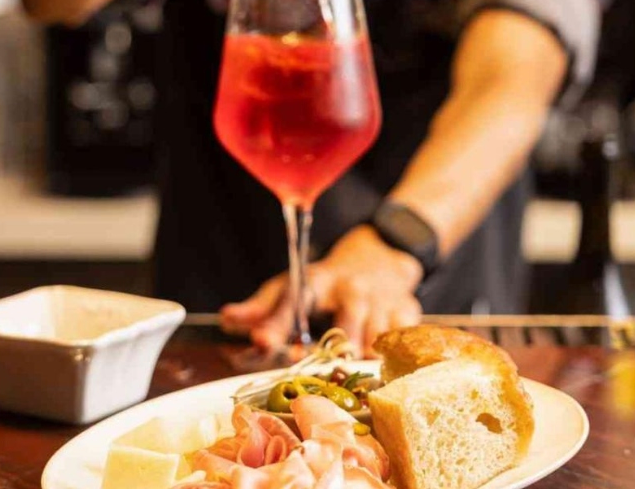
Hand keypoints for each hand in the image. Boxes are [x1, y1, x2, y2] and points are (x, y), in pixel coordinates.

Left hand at [220, 226, 423, 356]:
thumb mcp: (294, 285)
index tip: (261, 341)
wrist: (380, 258)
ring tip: (350, 377)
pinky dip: (391, 357)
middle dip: (331, 353)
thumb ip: (262, 306)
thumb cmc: (328, 283)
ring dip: (361, 361)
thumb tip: (228, 319)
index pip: (295, 298)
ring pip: (375, 339)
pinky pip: (401, 341)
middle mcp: (352, 288)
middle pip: (344, 325)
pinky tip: (380, 368)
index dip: (277, 322)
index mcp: (319, 280)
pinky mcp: (406, 310)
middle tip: (316, 374)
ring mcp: (382, 300)